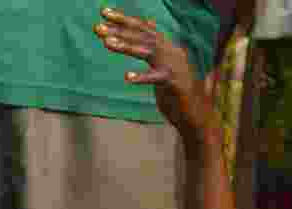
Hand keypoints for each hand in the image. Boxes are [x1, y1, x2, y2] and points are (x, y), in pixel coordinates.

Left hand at [94, 8, 215, 142]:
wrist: (195, 113)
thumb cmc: (176, 90)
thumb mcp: (163, 63)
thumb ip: (155, 46)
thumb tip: (149, 23)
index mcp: (167, 46)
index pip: (143, 28)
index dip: (123, 19)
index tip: (103, 12)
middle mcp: (171, 51)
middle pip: (142, 36)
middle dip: (119, 30)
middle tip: (97, 28)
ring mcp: (173, 66)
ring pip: (147, 51)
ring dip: (126, 46)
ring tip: (107, 43)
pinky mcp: (174, 83)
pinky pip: (156, 78)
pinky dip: (142, 77)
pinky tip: (127, 77)